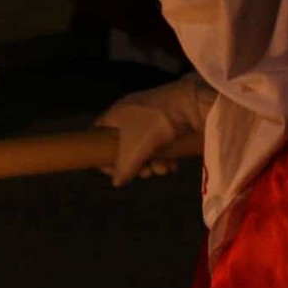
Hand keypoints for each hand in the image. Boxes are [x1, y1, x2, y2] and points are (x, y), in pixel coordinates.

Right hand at [95, 73, 213, 186]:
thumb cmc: (152, 126)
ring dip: (154, 162)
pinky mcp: (171, 119)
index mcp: (115, 114)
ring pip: (146, 145)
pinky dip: (166, 155)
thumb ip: (123, 169)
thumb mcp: (133, 151)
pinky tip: (173, 164)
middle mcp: (131, 112)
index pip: (99, 135)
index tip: (114, 171)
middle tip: (145, 173)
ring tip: (163, 169)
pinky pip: (162, 141)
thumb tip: (117, 182)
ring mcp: (152, 115)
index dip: (103, 155)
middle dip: (136, 164)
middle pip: (125, 145)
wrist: (188, 104)